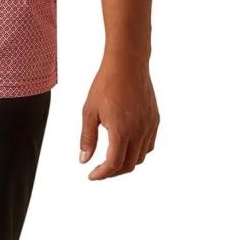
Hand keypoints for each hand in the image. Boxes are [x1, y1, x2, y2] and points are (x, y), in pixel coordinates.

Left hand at [79, 53, 159, 179]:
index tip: (92, 175)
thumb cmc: (105, 84)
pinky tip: (127, 146)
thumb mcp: (90, 111)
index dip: (102, 174)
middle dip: (113, 172)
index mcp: (121, 131)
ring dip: (127, 163)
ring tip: (112, 159)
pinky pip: (149, 145)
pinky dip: (138, 152)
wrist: (127, 63)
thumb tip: (84, 160)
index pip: (113, 164)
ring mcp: (149, 126)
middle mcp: (139, 132)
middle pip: (128, 165)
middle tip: (100, 170)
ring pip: (141, 157)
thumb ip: (87, 137)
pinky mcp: (155, 120)